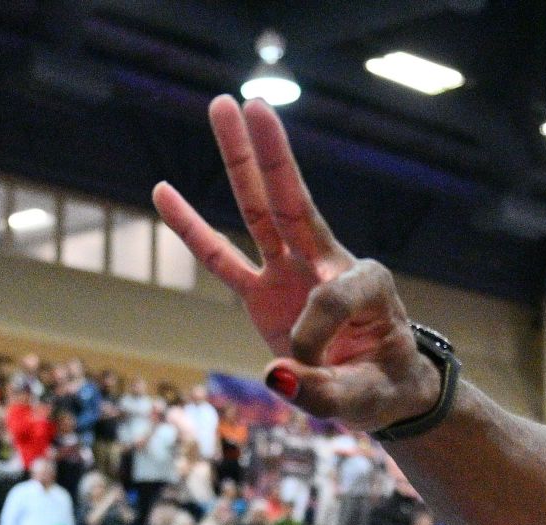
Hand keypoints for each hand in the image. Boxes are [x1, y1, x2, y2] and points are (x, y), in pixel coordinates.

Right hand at [153, 98, 438, 426]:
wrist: (383, 391)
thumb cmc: (383, 388)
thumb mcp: (363, 401)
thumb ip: (320, 393)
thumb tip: (271, 375)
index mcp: (368, 283)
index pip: (330, 295)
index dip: (314, 338)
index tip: (311, 372)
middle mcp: (331, 263)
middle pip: (296, 204)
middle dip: (275, 158)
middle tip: (254, 103)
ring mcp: (294, 271)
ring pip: (261, 211)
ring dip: (242, 163)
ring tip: (222, 106)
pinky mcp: (265, 291)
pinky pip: (222, 259)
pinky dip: (193, 228)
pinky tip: (162, 191)